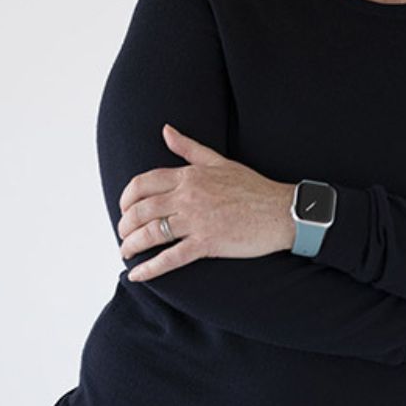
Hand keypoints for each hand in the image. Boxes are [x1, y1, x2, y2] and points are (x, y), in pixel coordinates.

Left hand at [117, 125, 295, 281]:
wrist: (282, 211)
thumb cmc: (252, 186)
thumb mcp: (218, 161)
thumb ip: (188, 147)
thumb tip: (166, 130)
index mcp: (188, 176)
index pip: (143, 184)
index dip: (126, 198)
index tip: (124, 208)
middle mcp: (187, 197)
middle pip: (141, 210)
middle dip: (125, 224)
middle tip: (123, 233)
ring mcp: (196, 221)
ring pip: (151, 233)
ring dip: (131, 244)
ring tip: (126, 251)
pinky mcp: (206, 244)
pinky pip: (171, 258)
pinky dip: (150, 268)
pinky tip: (137, 274)